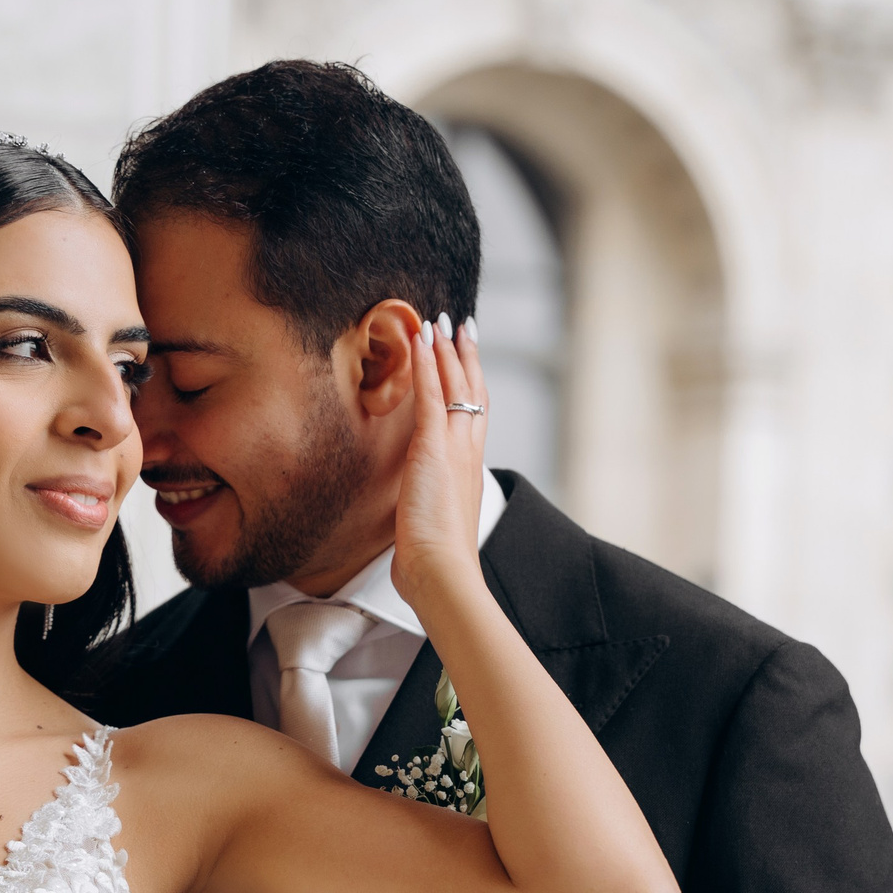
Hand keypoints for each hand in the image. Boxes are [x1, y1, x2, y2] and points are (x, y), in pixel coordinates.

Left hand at [389, 316, 489, 609]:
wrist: (443, 572)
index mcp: (470, 469)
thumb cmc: (437, 560)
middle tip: (460, 324)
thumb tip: (418, 515)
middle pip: (473, 391)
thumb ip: (430, 509)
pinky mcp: (434, 448)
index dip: (471, 382)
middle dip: (465, 355)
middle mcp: (468, 452)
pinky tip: (421, 340)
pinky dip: (428, 364)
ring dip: (446, 350)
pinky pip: (432, 395)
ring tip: (439, 321)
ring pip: (455, 386)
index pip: (474, 413)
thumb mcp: (436, 525)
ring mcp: (454, 447)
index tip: (466, 357)